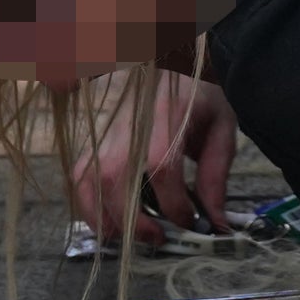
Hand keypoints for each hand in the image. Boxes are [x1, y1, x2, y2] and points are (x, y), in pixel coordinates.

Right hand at [65, 68, 234, 248]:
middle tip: (158, 238)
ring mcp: (105, 133)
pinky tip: (109, 222)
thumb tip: (217, 223)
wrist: (174, 60)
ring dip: (104, 218)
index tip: (190, 222)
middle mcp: (128, 127)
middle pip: (116, 179)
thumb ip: (216, 175)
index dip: (174, 204)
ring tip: (130, 237)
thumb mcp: (221, 128)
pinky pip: (78, 177)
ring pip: (88, 181)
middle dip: (134, 221)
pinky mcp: (94, 140)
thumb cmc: (200, 96)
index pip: (162, 167)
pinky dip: (87, 206)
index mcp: (165, 117)